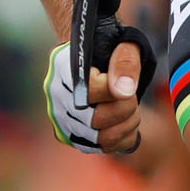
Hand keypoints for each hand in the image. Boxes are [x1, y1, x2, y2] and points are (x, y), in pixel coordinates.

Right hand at [43, 38, 147, 154]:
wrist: (95, 55)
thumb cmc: (108, 46)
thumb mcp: (122, 42)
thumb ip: (125, 60)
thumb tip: (124, 91)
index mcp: (62, 66)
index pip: (90, 91)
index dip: (116, 89)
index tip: (127, 83)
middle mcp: (57, 96)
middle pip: (97, 120)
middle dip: (126, 108)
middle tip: (132, 95)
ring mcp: (63, 119)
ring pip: (102, 139)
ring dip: (127, 124)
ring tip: (132, 108)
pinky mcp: (74, 136)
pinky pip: (105, 148)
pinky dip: (124, 137)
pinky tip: (125, 121)